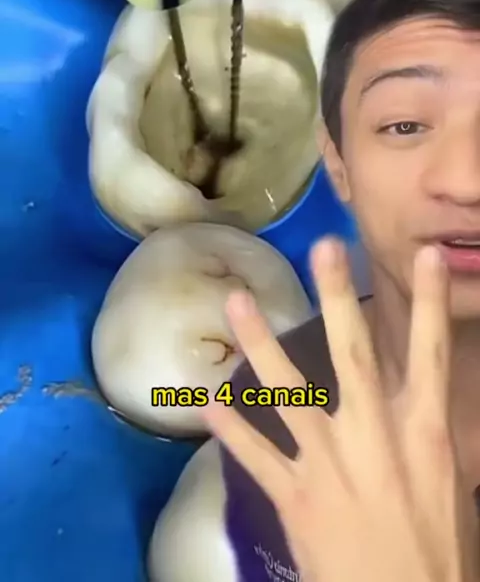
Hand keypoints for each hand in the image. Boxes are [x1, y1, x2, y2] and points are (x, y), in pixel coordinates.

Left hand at [203, 239, 478, 581]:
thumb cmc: (438, 555)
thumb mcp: (449, 488)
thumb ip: (428, 440)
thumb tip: (421, 407)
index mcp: (423, 433)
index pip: (431, 354)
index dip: (430, 302)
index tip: (427, 255)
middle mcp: (374, 435)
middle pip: (354, 352)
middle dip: (338, 296)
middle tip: (325, 247)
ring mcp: (329, 463)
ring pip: (288, 391)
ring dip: (259, 344)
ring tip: (237, 301)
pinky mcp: (295, 497)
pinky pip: (257, 455)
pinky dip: (232, 429)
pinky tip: (209, 402)